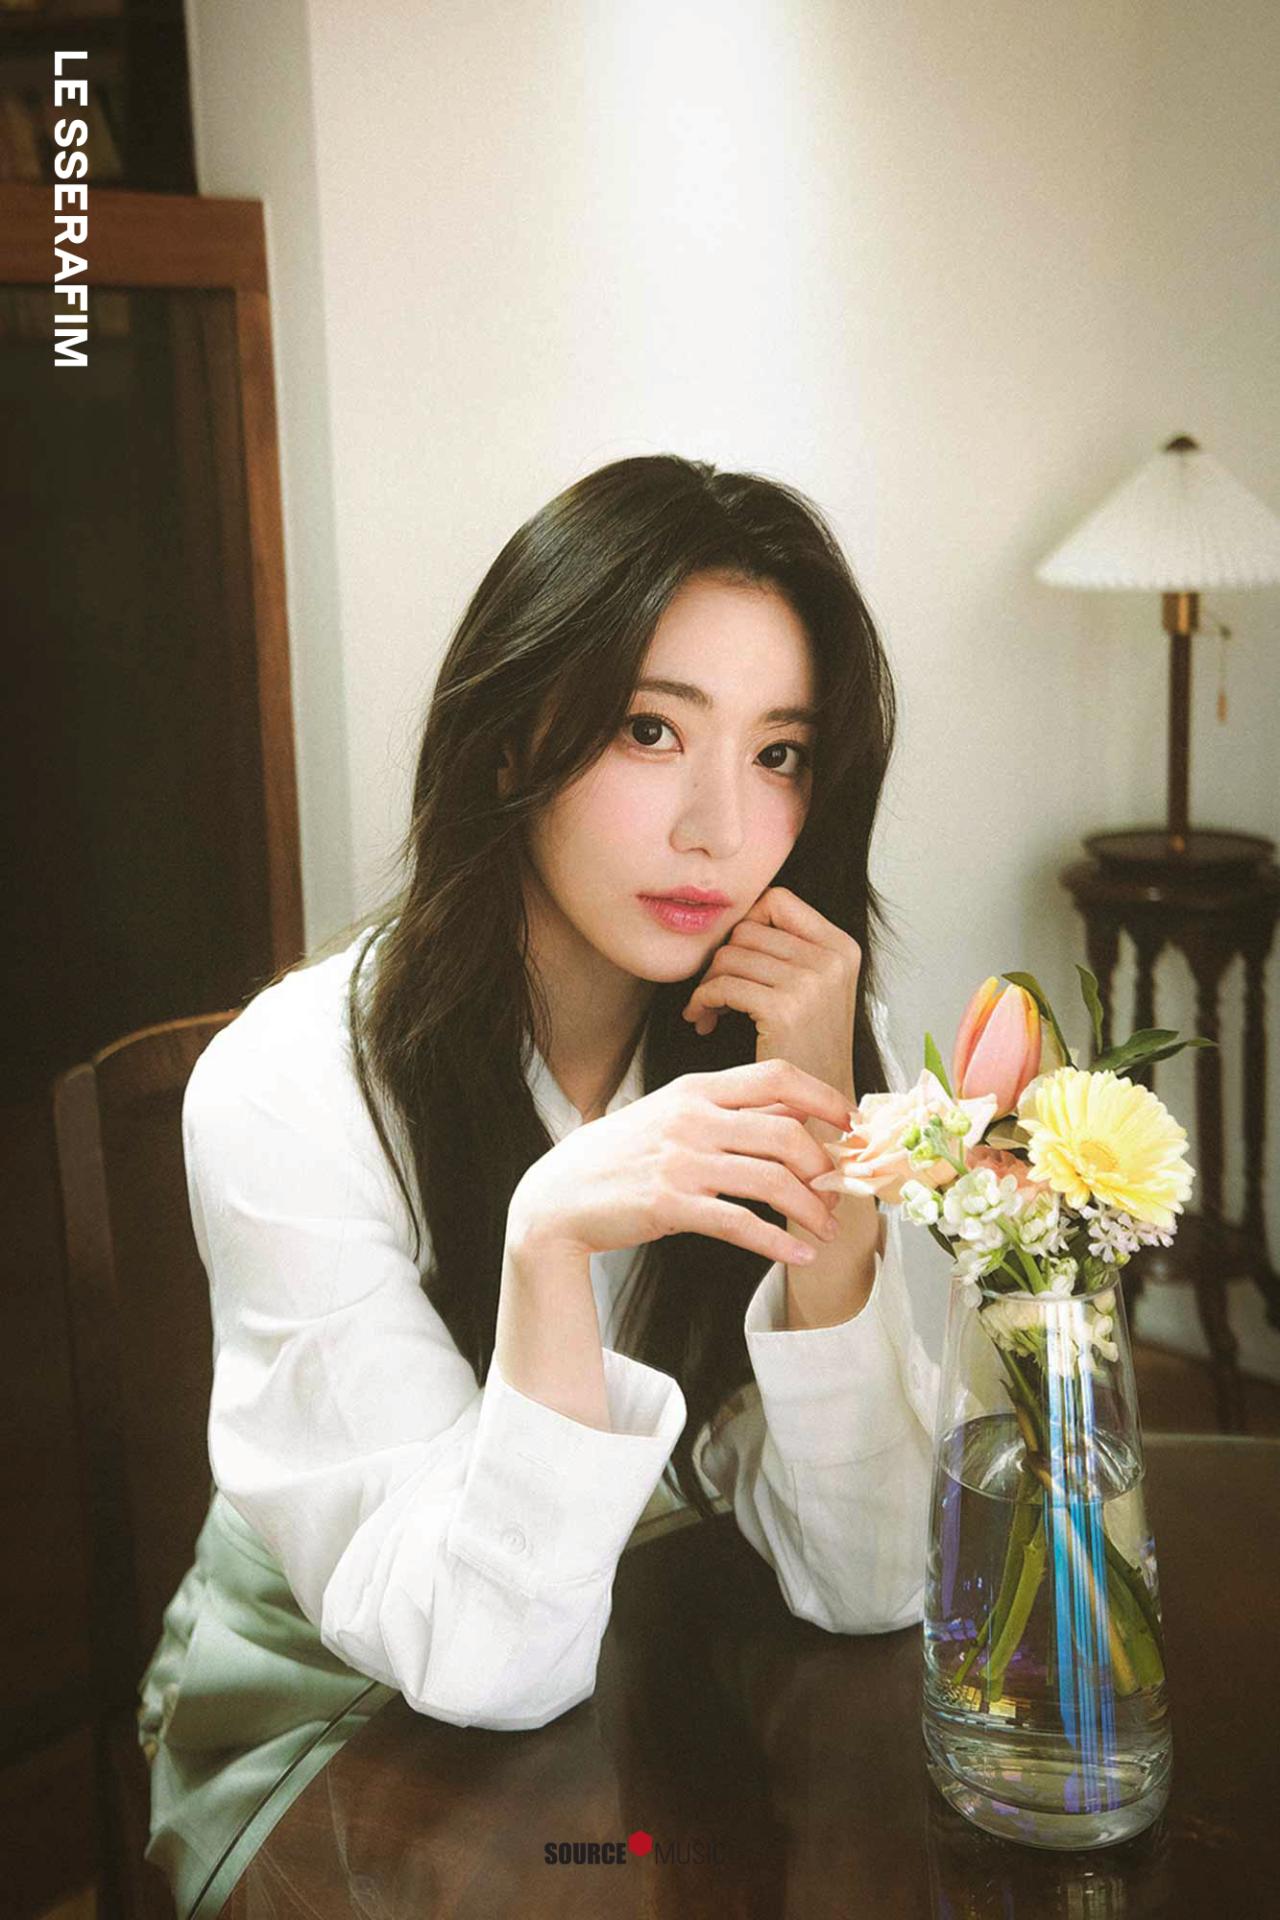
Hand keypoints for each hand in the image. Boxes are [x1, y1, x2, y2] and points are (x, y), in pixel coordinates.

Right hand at [506, 1059, 851, 1269]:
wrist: (559, 1194)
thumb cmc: (623, 1154)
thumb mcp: (672, 1114)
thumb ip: (728, 1110)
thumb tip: (793, 1112)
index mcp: (697, 1088)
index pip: (777, 1076)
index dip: (824, 1097)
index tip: (850, 1123)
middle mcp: (692, 1119)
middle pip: (786, 1132)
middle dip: (824, 1166)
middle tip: (838, 1192)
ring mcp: (680, 1161)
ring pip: (771, 1180)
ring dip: (810, 1209)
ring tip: (825, 1228)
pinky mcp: (669, 1205)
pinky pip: (740, 1224)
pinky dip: (778, 1242)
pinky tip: (798, 1255)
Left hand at [681, 886, 861, 1109]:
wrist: (821, 1110)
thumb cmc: (805, 1050)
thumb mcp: (814, 990)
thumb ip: (788, 950)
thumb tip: (732, 918)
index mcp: (841, 947)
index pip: (776, 900)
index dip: (745, 924)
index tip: (736, 959)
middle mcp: (832, 959)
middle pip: (747, 928)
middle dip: (720, 959)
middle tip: (713, 993)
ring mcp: (812, 982)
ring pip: (729, 955)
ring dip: (708, 983)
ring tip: (707, 1010)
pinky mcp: (785, 1008)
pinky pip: (722, 984)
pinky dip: (702, 1000)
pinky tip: (702, 1020)